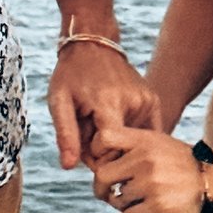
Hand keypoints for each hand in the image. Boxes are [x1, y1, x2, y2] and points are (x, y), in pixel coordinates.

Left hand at [48, 40, 153, 169]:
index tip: (82, 143)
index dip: (94, 154)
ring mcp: (148, 103)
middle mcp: (135, 103)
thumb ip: (65, 134)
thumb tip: (69, 167)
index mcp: (110, 103)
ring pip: (133, 144)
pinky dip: (128, 136)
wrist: (93, 46)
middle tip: (89, 130)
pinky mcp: (154, 103)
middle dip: (104, 150)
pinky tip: (114, 124)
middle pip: (122, 150)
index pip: (109, 150)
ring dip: (117, 143)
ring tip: (100, 123)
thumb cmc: (71, 75)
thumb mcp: (59, 101)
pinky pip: (142, 135)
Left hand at [89, 120, 212, 212]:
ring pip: (117, 199)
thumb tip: (99, 159)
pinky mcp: (158, 206)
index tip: (102, 163)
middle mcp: (145, 159)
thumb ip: (133, 146)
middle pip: (102, 175)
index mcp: (144, 140)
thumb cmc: (183, 162)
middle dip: (101, 188)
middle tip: (107, 193)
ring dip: (122, 205)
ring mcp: (151, 183)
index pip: (104, 137)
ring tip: (136, 202)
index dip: (96, 151)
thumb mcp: (160, 142)